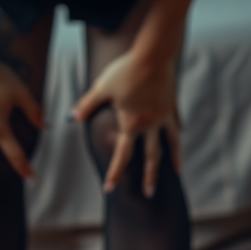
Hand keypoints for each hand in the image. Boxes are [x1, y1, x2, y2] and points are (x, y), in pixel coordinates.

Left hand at [70, 51, 181, 197]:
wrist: (153, 55)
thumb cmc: (125, 71)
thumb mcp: (101, 88)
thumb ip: (87, 105)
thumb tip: (70, 118)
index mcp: (131, 124)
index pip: (122, 155)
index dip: (115, 173)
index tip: (110, 189)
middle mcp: (149, 124)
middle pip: (150, 156)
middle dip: (149, 177)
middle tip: (149, 194)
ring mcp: (163, 115)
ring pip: (170, 143)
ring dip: (172, 160)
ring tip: (175, 173)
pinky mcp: (172, 104)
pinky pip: (176, 122)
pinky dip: (177, 132)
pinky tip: (180, 135)